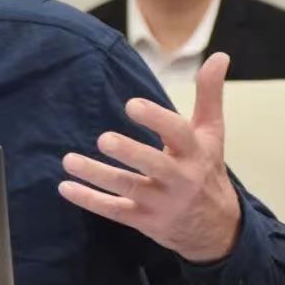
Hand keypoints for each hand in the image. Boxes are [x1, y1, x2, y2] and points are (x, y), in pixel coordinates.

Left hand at [58, 52, 240, 262]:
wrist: (218, 229)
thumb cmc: (206, 169)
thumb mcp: (212, 134)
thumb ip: (209, 95)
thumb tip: (219, 55)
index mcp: (195, 152)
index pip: (178, 134)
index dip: (156, 119)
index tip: (131, 105)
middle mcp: (180, 178)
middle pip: (154, 165)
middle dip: (130, 153)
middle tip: (103, 139)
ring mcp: (162, 202)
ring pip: (128, 188)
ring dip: (97, 175)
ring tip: (69, 160)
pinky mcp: (145, 220)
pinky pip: (115, 211)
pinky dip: (89, 200)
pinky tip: (65, 187)